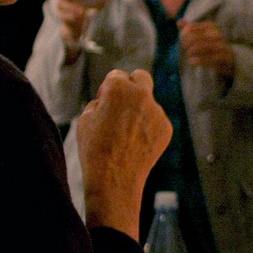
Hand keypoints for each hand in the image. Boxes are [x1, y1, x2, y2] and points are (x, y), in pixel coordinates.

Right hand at [51, 0, 94, 48]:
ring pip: (61, 3)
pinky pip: (62, 15)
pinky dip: (70, 16)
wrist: (75, 23)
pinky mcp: (62, 16)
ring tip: (82, 11)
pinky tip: (77, 17)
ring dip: (72, 6)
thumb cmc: (83, 5)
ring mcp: (61, 5)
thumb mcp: (92, 0)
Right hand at [77, 69, 171, 238]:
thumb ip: (101, 101)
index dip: (109, 88)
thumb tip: (110, 99)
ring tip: (125, 136)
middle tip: (124, 102)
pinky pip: (156, 121)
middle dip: (132, 85)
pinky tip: (136, 144)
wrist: (114, 177)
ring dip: (140, 112)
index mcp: (118, 87)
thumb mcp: (86, 118)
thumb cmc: (94, 147)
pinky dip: (148, 128)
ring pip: (149, 103)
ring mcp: (157, 111)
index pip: (117, 75)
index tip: (106, 100)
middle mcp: (141, 94)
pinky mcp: (166, 127)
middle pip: (141, 77)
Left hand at [179, 20, 235, 76]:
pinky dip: (198, 60)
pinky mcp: (223, 57)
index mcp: (211, 26)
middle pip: (195, 36)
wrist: (229, 59)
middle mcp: (217, 34)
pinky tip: (191, 62)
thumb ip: (190, 29)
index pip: (191, 28)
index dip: (183, 35)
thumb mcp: (201, 36)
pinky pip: (209, 58)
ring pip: (201, 47)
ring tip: (188, 55)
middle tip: (185, 49)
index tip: (182, 42)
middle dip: (186, 43)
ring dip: (191, 51)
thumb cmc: (211, 46)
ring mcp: (221, 45)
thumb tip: (179, 22)